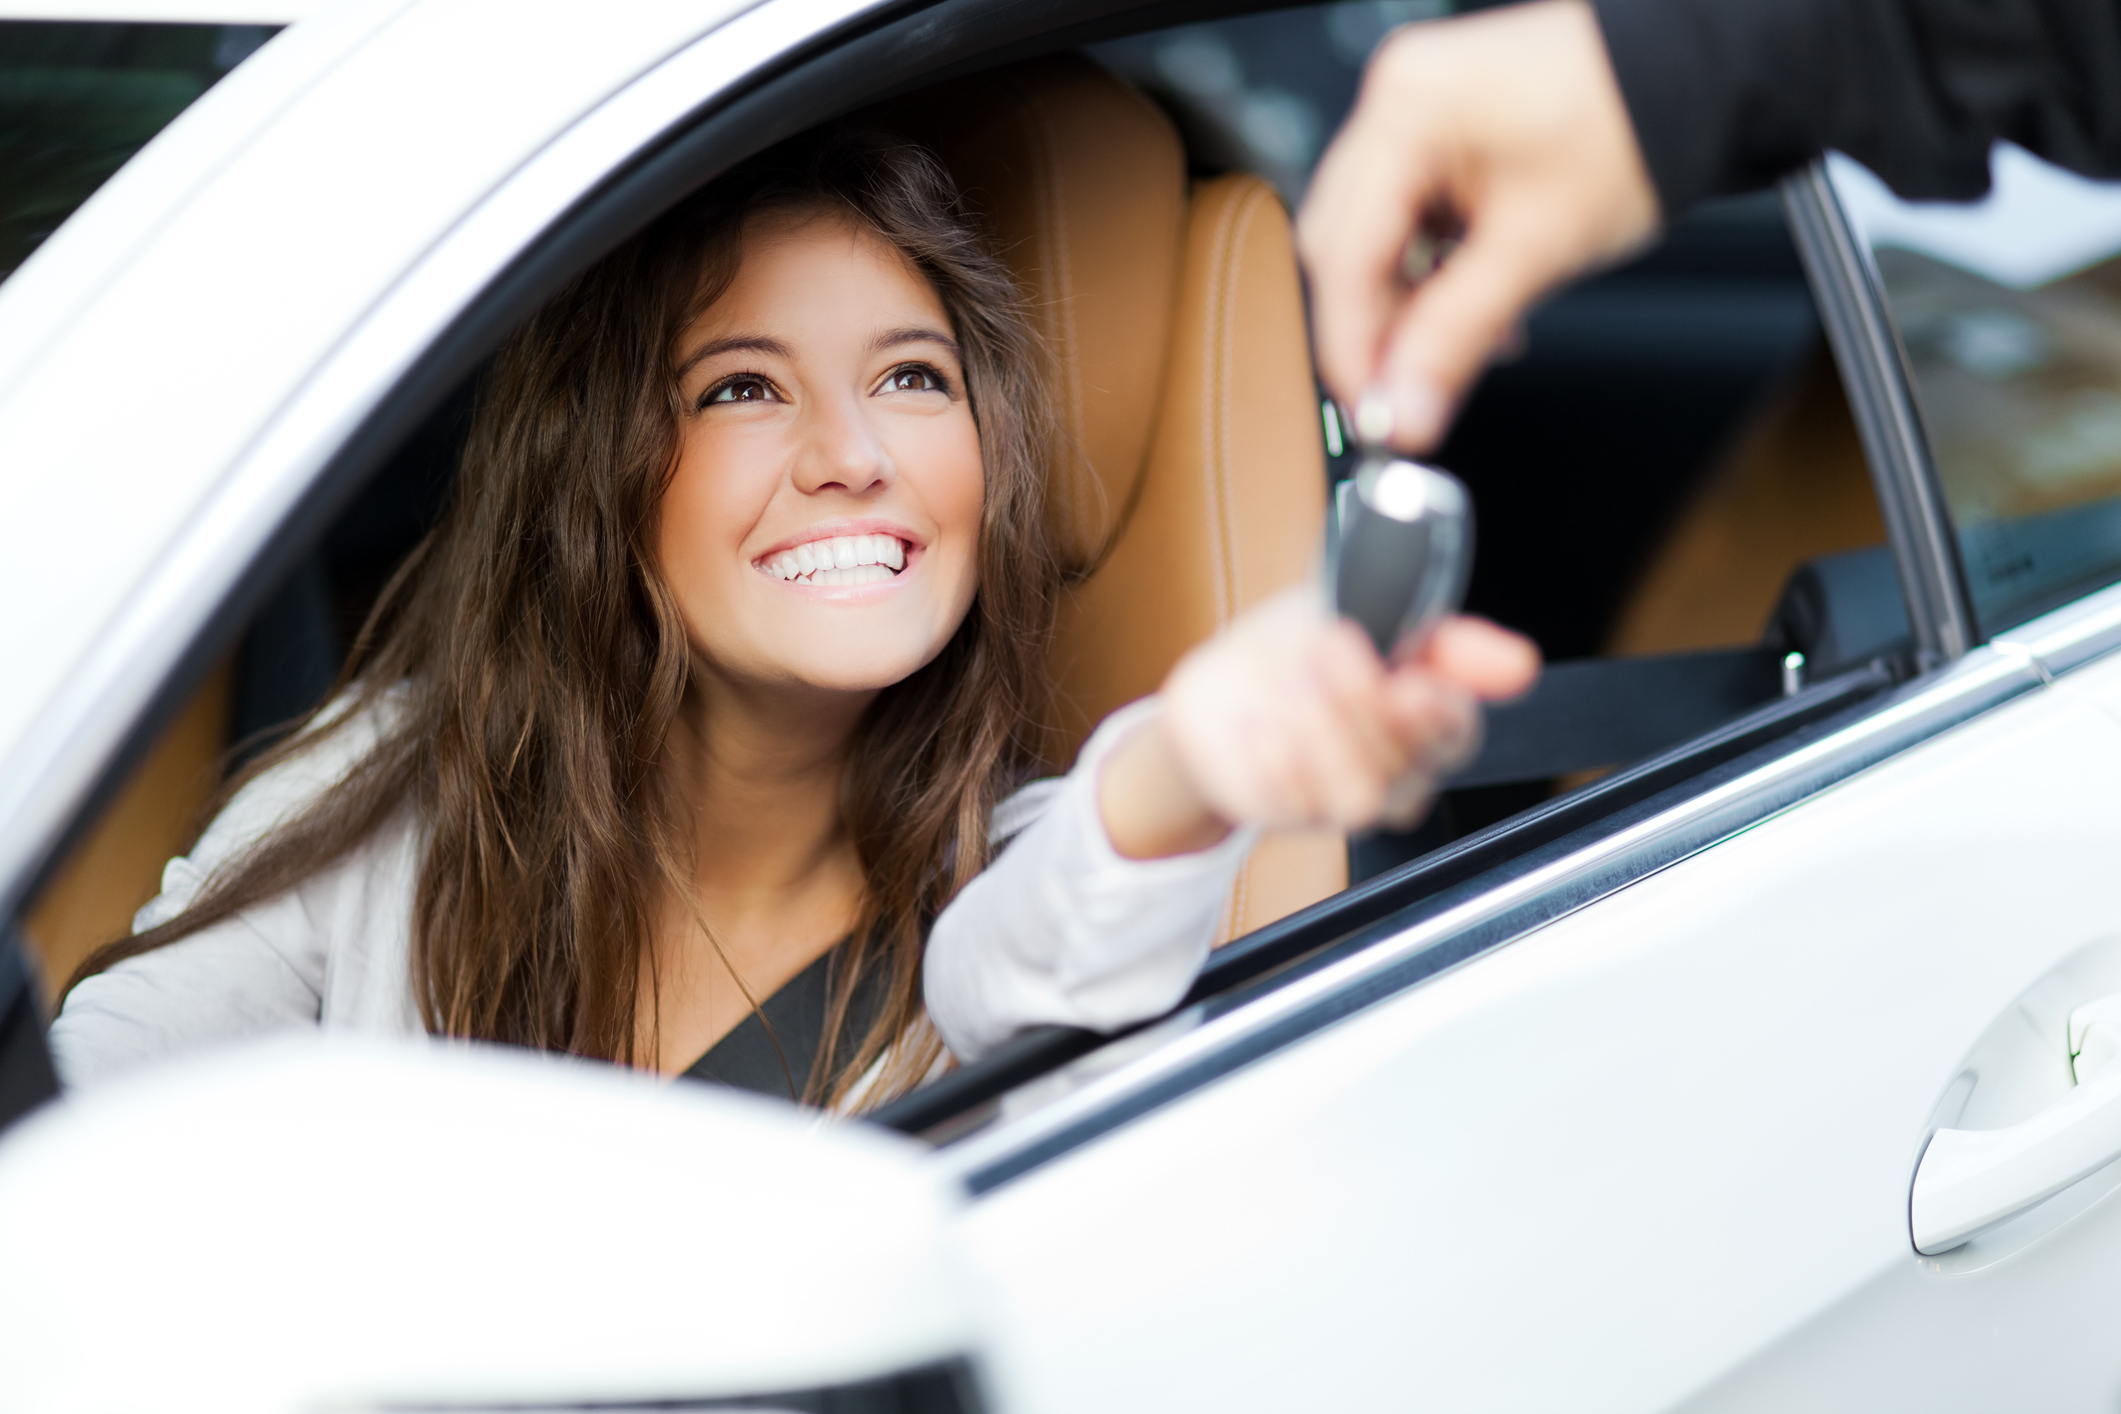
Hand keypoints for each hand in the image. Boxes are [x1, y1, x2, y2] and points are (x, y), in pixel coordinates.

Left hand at [1098, 590, 1539, 858]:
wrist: (1223, 683)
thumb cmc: (1304, 645)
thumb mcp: (1367, 610)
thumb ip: (1444, 638)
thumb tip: (1520, 664)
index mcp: (1428, 718)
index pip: (1457, 734)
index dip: (1439, 715)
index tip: (1409, 682)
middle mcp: (1395, 769)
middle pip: (1406, 765)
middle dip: (1362, 702)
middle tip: (1328, 646)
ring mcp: (1340, 798)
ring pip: (1358, 798)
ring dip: (1321, 733)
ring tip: (1290, 681)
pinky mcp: (1286, 813)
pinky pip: (1289, 802)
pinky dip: (1270, 754)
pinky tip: (1255, 720)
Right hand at [1297, 0, 1660, 450]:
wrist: (1697, 78)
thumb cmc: (1635, 125)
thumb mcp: (1537, 248)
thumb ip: (1455, 338)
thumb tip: (1405, 411)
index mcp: (1409, 109)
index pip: (1344, 254)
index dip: (1352, 346)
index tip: (1373, 411)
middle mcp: (1398, 100)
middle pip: (1345, 247)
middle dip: (1375, 328)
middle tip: (1407, 395)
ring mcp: (1416, 111)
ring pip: (1374, 239)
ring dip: (1407, 304)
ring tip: (1456, 350)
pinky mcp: (1441, 129)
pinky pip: (1408, 216)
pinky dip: (1431, 270)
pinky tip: (1469, 305)